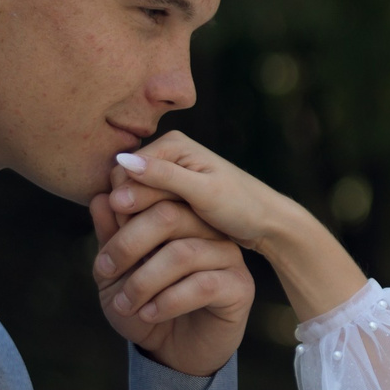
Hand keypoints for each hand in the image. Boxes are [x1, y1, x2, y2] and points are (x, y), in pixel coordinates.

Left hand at [89, 188, 252, 376]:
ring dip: (144, 281)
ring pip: (183, 253)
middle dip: (129, 245)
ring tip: (125, 304)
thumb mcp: (116, 275)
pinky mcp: (240, 286)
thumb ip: (110, 239)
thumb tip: (101, 199)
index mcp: (181, 216)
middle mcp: (208, 229)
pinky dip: (168, 301)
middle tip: (106, 274)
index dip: (123, 217)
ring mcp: (228, 255)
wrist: (172, 353)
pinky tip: (148, 314)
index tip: (102, 257)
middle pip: (170, 215)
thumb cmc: (143, 306)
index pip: (155, 196)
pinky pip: (203, 285)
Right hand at [104, 130, 284, 247]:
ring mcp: (168, 172)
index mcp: (171, 144)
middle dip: (131, 213)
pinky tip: (159, 242)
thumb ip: (164, 177)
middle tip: (149, 243)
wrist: (266, 221)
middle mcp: (166, 152)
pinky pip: (145, 207)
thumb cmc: (241, 206)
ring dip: (138, 221)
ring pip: (132, 199)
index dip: (125, 202)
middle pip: (124, 184)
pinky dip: (147, 224)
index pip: (123, 172)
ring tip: (155, 245)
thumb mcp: (204, 192)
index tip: (142, 232)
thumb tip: (123, 162)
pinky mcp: (170, 191)